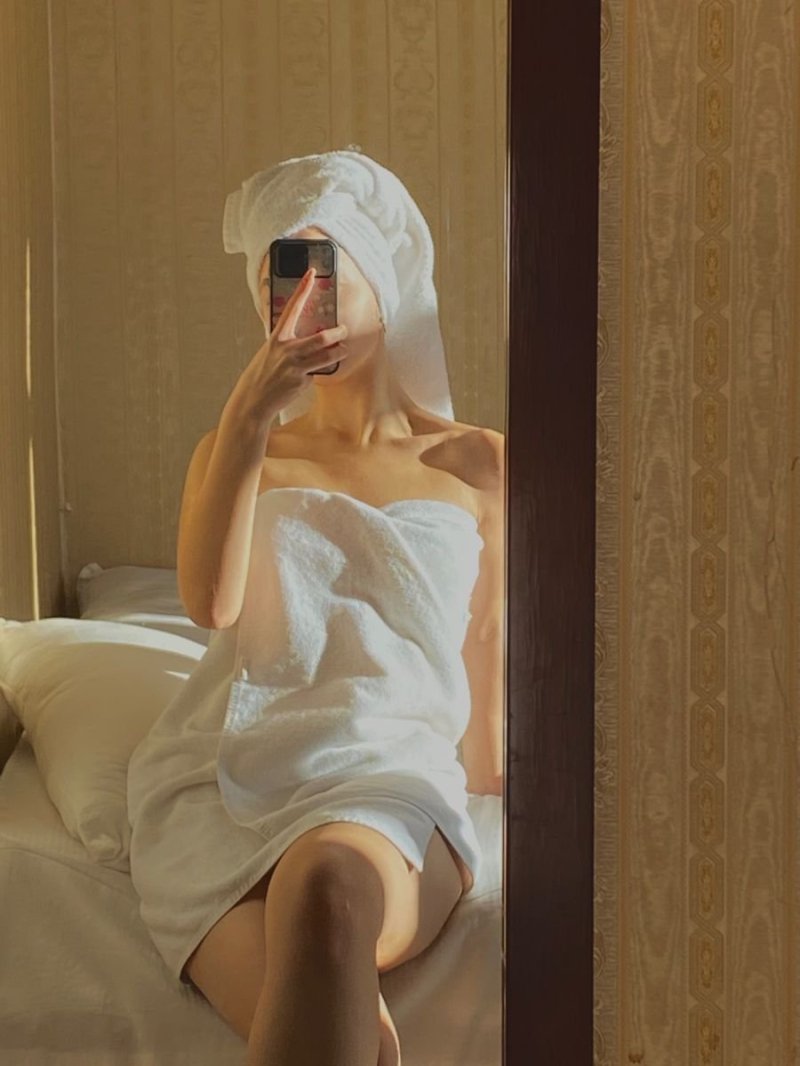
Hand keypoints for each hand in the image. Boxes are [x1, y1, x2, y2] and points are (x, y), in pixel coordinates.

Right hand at [229, 267, 347, 424]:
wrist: (254, 400)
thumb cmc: (262, 375)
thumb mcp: (270, 353)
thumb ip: (286, 345)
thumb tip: (306, 340)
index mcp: (277, 338)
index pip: (293, 308)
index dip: (303, 289)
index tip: (312, 273)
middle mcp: (287, 349)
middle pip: (320, 337)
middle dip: (337, 333)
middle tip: (344, 330)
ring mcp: (295, 366)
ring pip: (326, 356)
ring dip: (339, 352)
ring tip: (344, 350)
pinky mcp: (301, 381)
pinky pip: (317, 373)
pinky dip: (317, 374)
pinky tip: (308, 377)